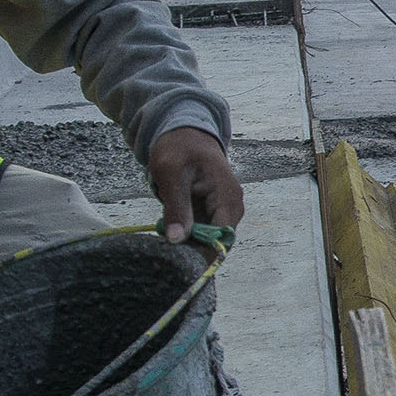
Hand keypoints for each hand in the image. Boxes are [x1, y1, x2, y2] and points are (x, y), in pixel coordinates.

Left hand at [147, 124, 242, 243]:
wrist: (184, 134)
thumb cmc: (179, 148)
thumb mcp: (172, 173)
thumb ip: (176, 207)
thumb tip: (177, 239)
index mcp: (228, 197)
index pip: (222, 237)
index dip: (202, 252)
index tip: (177, 260)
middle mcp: (231, 208)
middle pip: (216, 243)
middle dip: (192, 251)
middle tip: (164, 254)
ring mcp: (222, 211)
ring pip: (208, 241)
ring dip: (187, 245)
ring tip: (164, 244)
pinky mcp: (211, 213)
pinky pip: (201, 233)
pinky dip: (186, 237)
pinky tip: (170, 235)